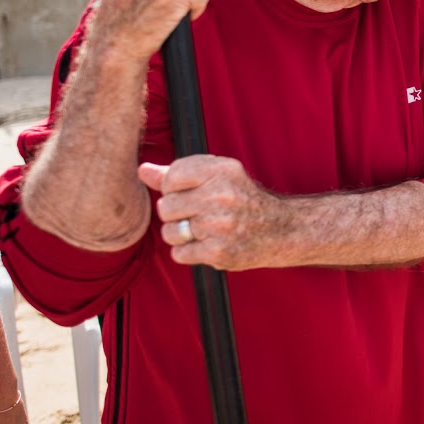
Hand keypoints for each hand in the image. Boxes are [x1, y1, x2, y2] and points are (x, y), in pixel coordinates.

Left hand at [139, 156, 290, 269]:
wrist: (281, 230)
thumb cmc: (243, 200)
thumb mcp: (218, 177)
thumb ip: (179, 173)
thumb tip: (142, 170)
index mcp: (222, 169)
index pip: (172, 176)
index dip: (173, 188)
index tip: (189, 193)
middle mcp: (222, 195)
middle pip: (166, 206)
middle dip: (175, 213)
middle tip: (196, 214)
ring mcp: (220, 225)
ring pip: (170, 232)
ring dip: (180, 235)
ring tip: (201, 231)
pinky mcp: (219, 252)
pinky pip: (179, 254)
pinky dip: (189, 252)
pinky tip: (207, 244)